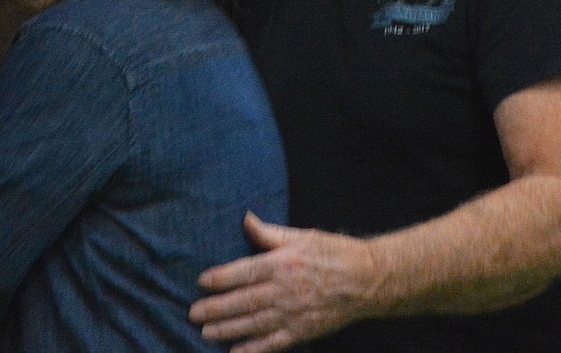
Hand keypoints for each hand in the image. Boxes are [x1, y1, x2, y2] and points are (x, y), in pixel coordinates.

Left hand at [189, 213, 375, 352]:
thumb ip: (270, 232)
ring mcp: (294, 314)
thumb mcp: (301, 236)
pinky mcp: (304, 331)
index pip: (244, 272)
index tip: (201, 282)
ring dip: (228, 329)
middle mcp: (285, 290)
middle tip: (193, 312)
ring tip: (205, 332)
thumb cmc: (332, 252)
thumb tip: (245, 219)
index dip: (221, 278)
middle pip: (244, 301)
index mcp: (282, 264)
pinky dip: (254, 350)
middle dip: (217, 308)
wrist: (367, 280)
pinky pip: (275, 343)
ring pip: (255, 323)